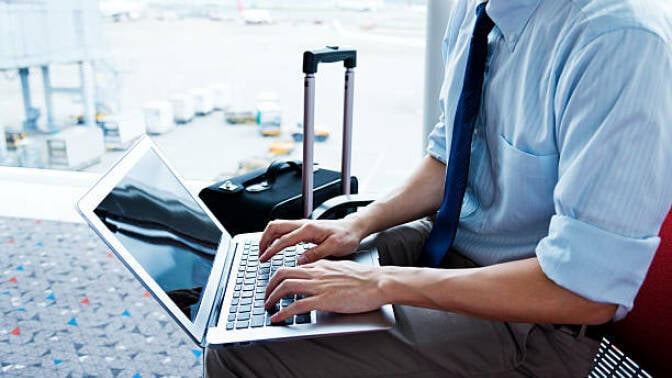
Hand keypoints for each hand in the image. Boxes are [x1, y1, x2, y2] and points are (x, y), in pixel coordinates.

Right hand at [258, 218, 362, 263]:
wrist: (353, 228)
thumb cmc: (347, 237)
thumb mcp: (334, 248)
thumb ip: (316, 254)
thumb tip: (300, 261)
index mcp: (309, 229)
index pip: (284, 239)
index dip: (272, 250)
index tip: (264, 259)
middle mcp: (304, 224)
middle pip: (275, 227)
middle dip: (264, 240)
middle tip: (259, 254)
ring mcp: (303, 225)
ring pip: (278, 226)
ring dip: (268, 237)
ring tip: (263, 250)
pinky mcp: (304, 228)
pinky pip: (284, 229)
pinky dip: (275, 237)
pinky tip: (274, 246)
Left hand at [264, 260, 386, 322]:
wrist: (378, 282)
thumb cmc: (364, 278)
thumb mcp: (340, 269)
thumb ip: (325, 271)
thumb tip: (315, 277)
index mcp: (320, 265)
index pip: (291, 267)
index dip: (277, 278)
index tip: (273, 286)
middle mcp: (316, 273)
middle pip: (282, 274)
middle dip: (269, 286)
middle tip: (266, 297)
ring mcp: (319, 286)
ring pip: (285, 287)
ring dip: (272, 298)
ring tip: (268, 307)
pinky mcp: (324, 300)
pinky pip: (297, 306)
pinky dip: (283, 312)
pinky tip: (278, 318)